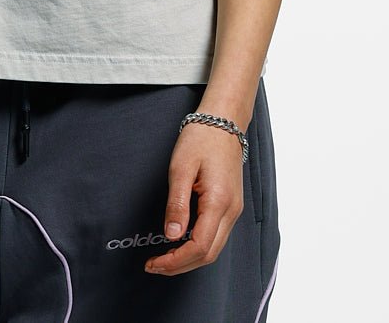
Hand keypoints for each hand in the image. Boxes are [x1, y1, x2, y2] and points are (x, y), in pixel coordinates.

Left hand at [143, 121, 244, 276]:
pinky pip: (216, 236)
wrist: (224, 121)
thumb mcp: (181, 167)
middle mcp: (231, 211)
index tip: (154, 262)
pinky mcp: (231, 206)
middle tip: (155, 265)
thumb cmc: (202, 138)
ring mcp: (234, 210)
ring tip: (164, 258)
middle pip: (208, 254)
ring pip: (214, 248)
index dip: (176, 261)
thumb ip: (177, 203)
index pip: (199, 247)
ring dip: (189, 259)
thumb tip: (172, 236)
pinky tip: (180, 243)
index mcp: (219, 202)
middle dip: (181, 266)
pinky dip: (198, 247)